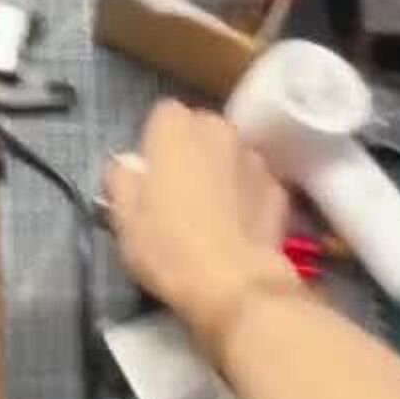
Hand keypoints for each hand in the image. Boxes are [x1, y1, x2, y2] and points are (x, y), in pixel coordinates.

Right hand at [104, 101, 297, 346]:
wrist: (234, 283)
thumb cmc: (168, 247)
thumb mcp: (124, 219)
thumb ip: (121, 181)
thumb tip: (126, 166)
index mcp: (175, 130)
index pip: (163, 115)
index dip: (155, 143)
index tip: (150, 174)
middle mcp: (219, 130)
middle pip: (201, 129)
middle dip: (191, 151)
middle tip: (178, 192)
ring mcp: (254, 158)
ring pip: (231, 154)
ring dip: (221, 171)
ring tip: (212, 212)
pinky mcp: (279, 188)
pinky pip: (254, 183)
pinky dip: (246, 196)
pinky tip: (237, 227)